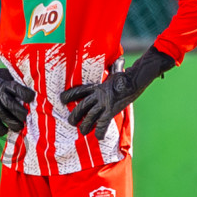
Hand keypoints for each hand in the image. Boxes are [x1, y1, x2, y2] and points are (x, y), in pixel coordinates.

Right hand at [0, 43, 35, 136]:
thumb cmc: (6, 80)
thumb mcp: (14, 77)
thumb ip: (24, 84)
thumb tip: (43, 90)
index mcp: (8, 85)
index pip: (17, 89)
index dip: (26, 95)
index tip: (33, 98)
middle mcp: (0, 94)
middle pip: (10, 104)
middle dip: (20, 113)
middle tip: (28, 118)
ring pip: (2, 114)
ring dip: (12, 122)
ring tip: (20, 127)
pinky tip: (6, 131)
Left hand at [59, 47, 176, 138]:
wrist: (134, 81)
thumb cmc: (126, 76)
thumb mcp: (117, 72)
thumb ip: (115, 67)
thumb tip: (120, 59)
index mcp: (96, 87)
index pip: (78, 91)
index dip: (69, 95)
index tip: (61, 99)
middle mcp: (97, 96)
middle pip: (81, 107)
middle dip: (74, 116)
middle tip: (71, 122)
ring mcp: (103, 104)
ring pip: (89, 118)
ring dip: (85, 126)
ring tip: (83, 132)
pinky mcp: (111, 111)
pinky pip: (103, 124)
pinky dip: (100, 132)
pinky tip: (99, 137)